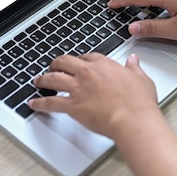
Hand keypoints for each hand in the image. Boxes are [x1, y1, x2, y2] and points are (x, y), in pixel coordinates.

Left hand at [29, 53, 158, 137]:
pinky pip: (51, 102)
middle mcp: (88, 73)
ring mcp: (78, 88)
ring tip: (38, 81)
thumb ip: (134, 68)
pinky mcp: (72, 105)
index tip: (79, 62)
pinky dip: (40, 103)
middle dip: (56, 63)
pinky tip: (34, 104)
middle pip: (65, 62)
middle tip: (52, 67)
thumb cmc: (138, 102)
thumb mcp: (141, 79)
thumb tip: (133, 60)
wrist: (132, 119)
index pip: (87, 56)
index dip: (81, 59)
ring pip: (53, 79)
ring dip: (43, 79)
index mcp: (104, 65)